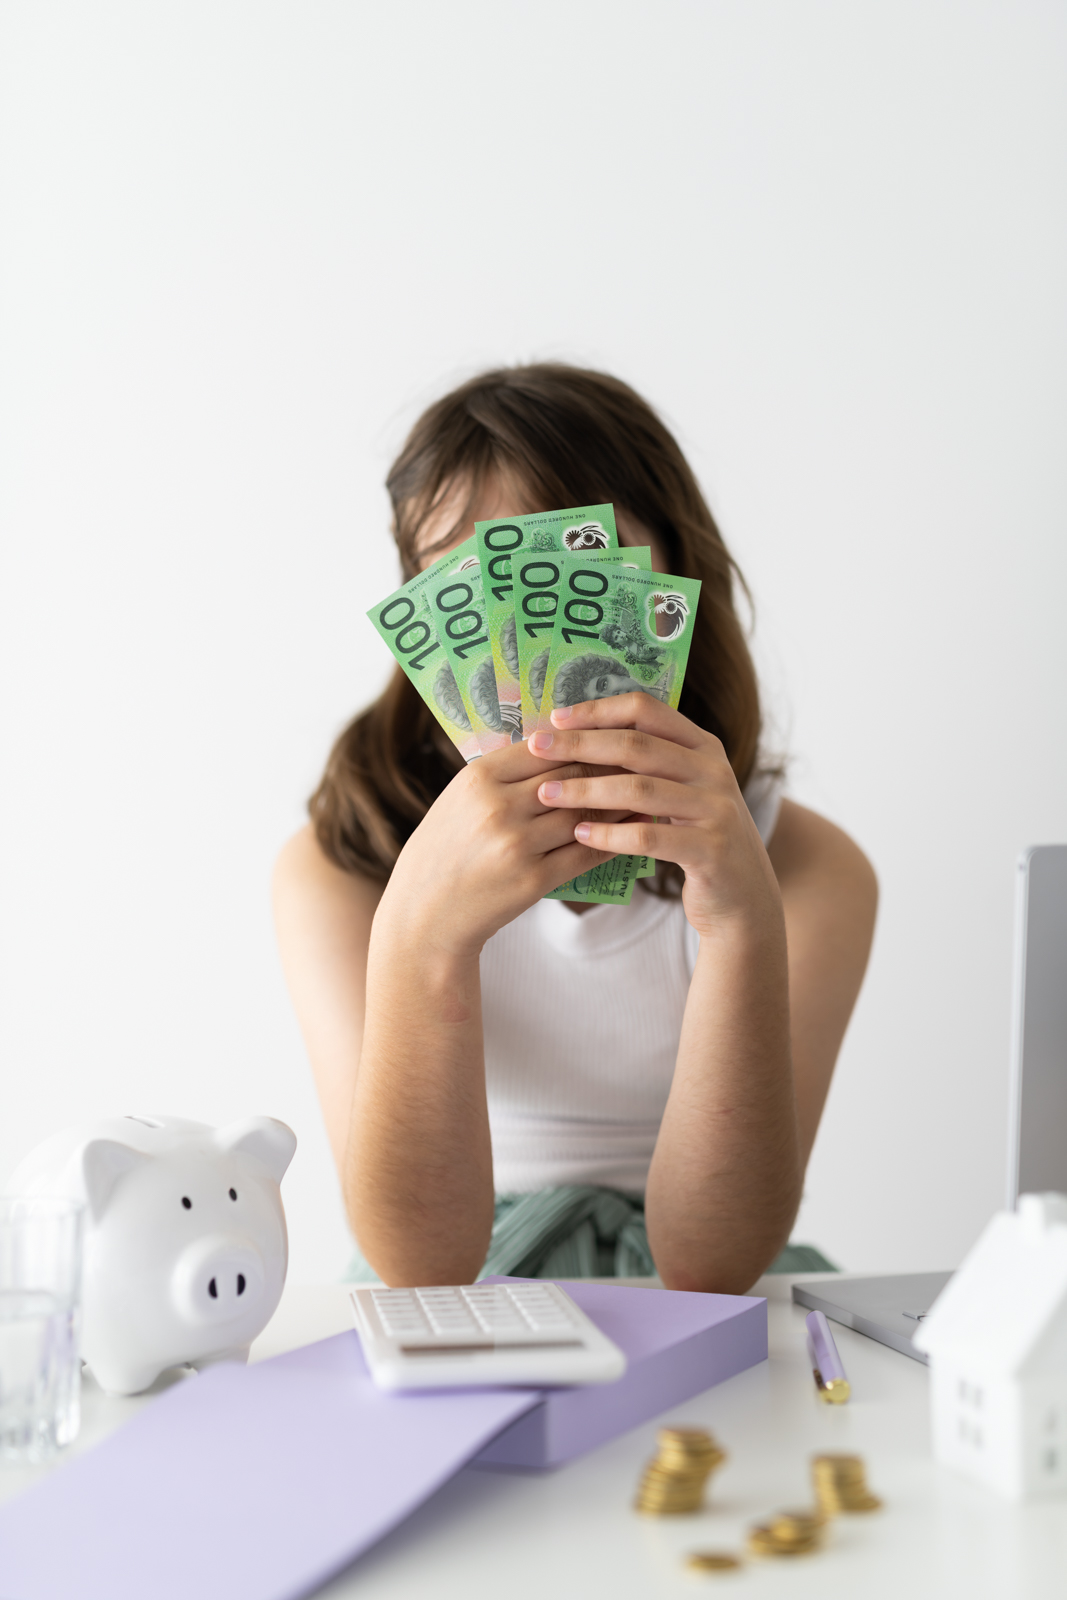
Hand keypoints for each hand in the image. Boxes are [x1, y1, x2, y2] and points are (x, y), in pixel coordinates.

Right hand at [376, 742, 621, 959]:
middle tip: (642, 761)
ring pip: (584, 813)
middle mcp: (497, 807)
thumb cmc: (446, 849)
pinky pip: (585, 853)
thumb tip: (560, 746)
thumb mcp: (461, 800)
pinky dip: (613, 840)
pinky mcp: (532, 880)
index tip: (610, 736)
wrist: (425, 912)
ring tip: (644, 794)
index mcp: (478, 778)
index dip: (583, 740)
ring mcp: (516, 844)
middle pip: (571, 775)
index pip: (546, 746)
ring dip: (619, 804)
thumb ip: (504, 774)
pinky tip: (631, 832)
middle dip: (609, 768)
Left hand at [527, 694, 782, 939]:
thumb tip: (573, 741)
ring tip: (546, 794)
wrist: (743, 898)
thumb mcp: (680, 793)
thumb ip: (646, 767)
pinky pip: (649, 837)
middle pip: (636, 745)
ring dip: (586, 789)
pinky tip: (579, 834)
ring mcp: (716, 808)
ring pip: (639, 789)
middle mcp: (713, 770)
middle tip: (536, 747)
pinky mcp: (712, 849)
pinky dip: (610, 834)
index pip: (646, 710)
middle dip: (580, 744)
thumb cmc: (695, 840)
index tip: (555, 718)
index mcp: (702, 745)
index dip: (598, 710)